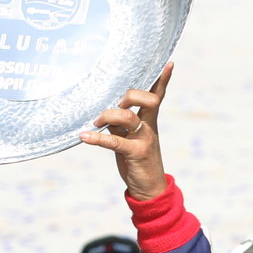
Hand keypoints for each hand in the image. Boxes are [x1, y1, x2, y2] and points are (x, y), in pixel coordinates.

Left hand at [81, 63, 171, 200]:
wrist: (150, 189)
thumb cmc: (138, 161)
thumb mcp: (129, 138)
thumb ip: (119, 123)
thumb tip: (103, 111)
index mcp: (149, 120)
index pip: (158, 95)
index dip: (162, 79)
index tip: (168, 63)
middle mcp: (149, 127)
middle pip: (148, 99)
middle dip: (130, 95)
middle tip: (115, 103)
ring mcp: (144, 140)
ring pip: (128, 117)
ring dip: (108, 115)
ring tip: (95, 123)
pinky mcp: (136, 154)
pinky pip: (114, 141)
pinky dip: (97, 138)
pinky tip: (84, 136)